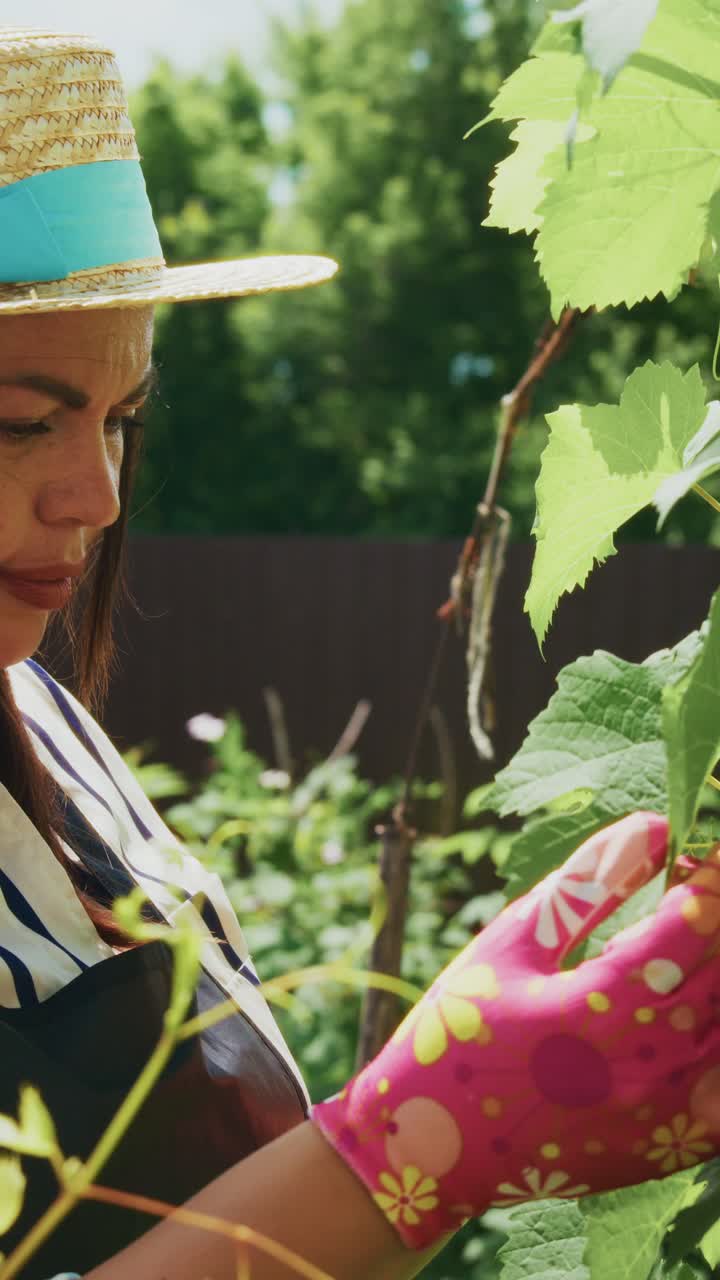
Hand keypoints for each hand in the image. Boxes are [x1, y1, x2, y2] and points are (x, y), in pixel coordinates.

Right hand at [312, 813, 719, 1247]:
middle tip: (685, 893)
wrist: (429, 1152)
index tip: (697, 852)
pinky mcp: (674, 1149)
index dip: (708, 879)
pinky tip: (685, 1012)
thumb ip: (586, 884)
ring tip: (680, 950)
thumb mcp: (511, 944)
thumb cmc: (458, 1035)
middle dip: (715, 922)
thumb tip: (652, 827)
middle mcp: (649, 1065)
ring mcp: (668, 1115)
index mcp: (601, 1008)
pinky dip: (716, 1036)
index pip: (695, 925)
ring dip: (715, 976)